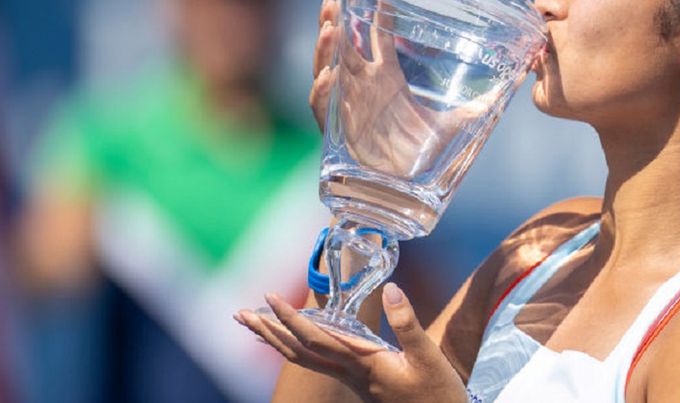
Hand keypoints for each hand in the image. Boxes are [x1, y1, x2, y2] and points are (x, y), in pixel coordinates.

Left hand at [235, 285, 468, 402]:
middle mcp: (350, 372)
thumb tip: (392, 289)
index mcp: (363, 363)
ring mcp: (351, 379)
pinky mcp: (357, 381)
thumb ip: (408, 323)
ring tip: (254, 325)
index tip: (270, 298)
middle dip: (269, 331)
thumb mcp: (428, 356)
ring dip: (276, 341)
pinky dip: (297, 348)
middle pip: (298, 352)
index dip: (291, 318)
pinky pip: (316, 363)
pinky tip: (291, 341)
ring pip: (303, 360)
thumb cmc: (437, 391)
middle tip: (240, 314)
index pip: (317, 338)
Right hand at [310, 0, 498, 176]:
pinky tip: (330, 76)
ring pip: (327, 70)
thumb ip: (480, 105)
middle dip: (333, 23)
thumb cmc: (420, 153)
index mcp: (387, 78)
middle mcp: (364, 86)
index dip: (377, 11)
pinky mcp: (338, 130)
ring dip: (325, 50)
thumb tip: (516, 85)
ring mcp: (348, 105)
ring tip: (328, 30)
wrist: (400, 188)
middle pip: (342, 46)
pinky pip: (324, 108)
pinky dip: (324, 92)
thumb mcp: (455, 125)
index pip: (377, 36)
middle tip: (331, 2)